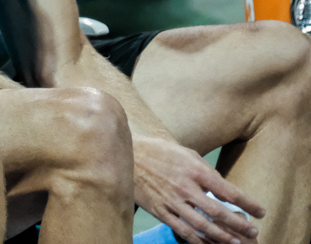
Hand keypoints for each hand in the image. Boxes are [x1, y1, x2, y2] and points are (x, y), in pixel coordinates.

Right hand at [133, 136, 264, 243]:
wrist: (126, 155)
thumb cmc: (158, 151)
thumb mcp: (185, 152)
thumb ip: (205, 170)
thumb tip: (221, 187)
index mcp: (195, 170)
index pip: (229, 191)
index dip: (248, 203)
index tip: (260, 211)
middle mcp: (185, 187)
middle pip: (219, 212)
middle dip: (239, 224)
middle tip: (253, 232)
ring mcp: (172, 201)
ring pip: (202, 225)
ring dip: (222, 237)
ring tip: (236, 243)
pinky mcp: (160, 211)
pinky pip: (183, 230)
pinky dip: (198, 240)